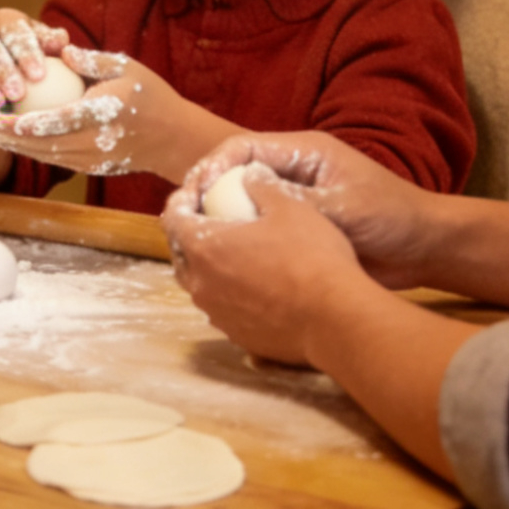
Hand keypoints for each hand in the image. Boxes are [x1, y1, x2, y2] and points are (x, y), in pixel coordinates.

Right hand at [0, 9, 67, 114]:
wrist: (1, 83)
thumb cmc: (33, 65)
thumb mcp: (47, 54)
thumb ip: (53, 45)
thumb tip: (61, 40)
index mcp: (5, 19)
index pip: (13, 29)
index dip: (25, 51)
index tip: (39, 77)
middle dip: (2, 70)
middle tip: (18, 94)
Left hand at [0, 48, 215, 180]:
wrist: (174, 140)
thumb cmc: (151, 97)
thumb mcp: (126, 68)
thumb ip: (91, 61)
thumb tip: (60, 52)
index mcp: (99, 115)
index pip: (51, 122)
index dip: (18, 122)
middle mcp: (91, 143)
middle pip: (38, 144)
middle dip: (3, 136)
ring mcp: (90, 159)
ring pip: (42, 155)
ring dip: (12, 145)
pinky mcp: (90, 168)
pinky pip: (54, 159)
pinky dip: (31, 150)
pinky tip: (12, 140)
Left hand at [164, 173, 368, 368]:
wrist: (335, 320)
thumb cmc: (311, 258)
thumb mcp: (290, 206)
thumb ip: (262, 184)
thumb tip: (248, 173)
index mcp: (205, 248)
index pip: (173, 218)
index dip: (181, 200)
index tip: (196, 192)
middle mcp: (201, 285)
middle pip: (181, 254)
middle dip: (190, 235)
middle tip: (211, 220)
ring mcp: (217, 314)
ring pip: (200, 284)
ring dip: (208, 266)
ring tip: (232, 251)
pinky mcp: (237, 335)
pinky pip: (222, 307)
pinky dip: (228, 292)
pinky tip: (254, 283)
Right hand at [180, 132, 439, 289]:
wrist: (424, 249)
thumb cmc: (390, 217)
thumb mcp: (341, 206)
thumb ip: (296, 201)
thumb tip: (245, 201)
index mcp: (302, 152)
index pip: (242, 148)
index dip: (210, 166)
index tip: (190, 193)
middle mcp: (293, 172)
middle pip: (235, 175)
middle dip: (206, 195)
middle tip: (183, 224)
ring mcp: (295, 201)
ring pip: (243, 205)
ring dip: (221, 222)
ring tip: (198, 247)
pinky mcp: (299, 230)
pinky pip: (260, 230)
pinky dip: (242, 242)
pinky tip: (228, 265)